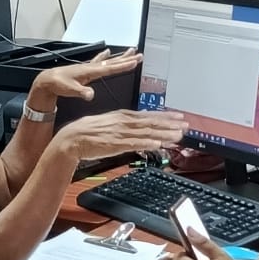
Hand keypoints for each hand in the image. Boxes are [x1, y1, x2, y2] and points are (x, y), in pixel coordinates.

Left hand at [29, 50, 142, 110]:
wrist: (48, 80)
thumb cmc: (58, 84)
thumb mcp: (70, 90)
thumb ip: (82, 92)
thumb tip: (91, 95)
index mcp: (90, 71)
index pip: (111, 68)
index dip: (124, 65)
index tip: (135, 62)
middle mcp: (91, 67)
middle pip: (113, 62)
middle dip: (127, 59)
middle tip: (139, 55)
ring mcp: (88, 67)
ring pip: (108, 60)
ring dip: (119, 56)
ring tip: (130, 51)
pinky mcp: (85, 69)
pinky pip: (99, 61)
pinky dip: (105, 56)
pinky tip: (108, 52)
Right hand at [56, 109, 186, 161]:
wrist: (72, 139)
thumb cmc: (89, 132)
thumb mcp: (110, 123)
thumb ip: (126, 125)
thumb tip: (140, 128)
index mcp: (123, 116)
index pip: (149, 116)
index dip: (166, 116)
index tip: (179, 117)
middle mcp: (125, 122)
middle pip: (152, 123)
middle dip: (170, 124)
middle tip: (186, 126)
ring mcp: (121, 133)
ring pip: (147, 133)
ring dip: (164, 134)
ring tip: (178, 136)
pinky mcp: (116, 144)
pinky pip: (135, 143)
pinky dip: (147, 143)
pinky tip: (158, 144)